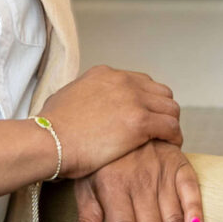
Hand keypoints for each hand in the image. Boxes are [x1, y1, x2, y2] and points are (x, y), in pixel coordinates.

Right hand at [34, 65, 181, 178]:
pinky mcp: (140, 121)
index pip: (140, 82)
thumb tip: (77, 102)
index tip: (146, 116)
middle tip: (160, 129)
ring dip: (170, 124)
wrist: (48, 140)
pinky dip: (174, 137)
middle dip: (162, 111)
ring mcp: (133, 99)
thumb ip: (79, 96)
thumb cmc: (49, 128)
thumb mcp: (63, 98)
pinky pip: (171, 127)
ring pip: (170, 108)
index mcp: (105, 74)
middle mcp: (123, 81)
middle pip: (160, 93)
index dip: (146, 101)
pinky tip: (171, 147)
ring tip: (167, 139)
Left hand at [55, 141, 203, 221]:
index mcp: (114, 188)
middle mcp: (139, 181)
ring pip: (172, 219)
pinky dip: (195, 209)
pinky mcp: (179, 163)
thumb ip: (84, 220)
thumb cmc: (98, 158)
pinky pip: (191, 188)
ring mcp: (161, 171)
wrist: (117, 114)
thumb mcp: (84, 185)